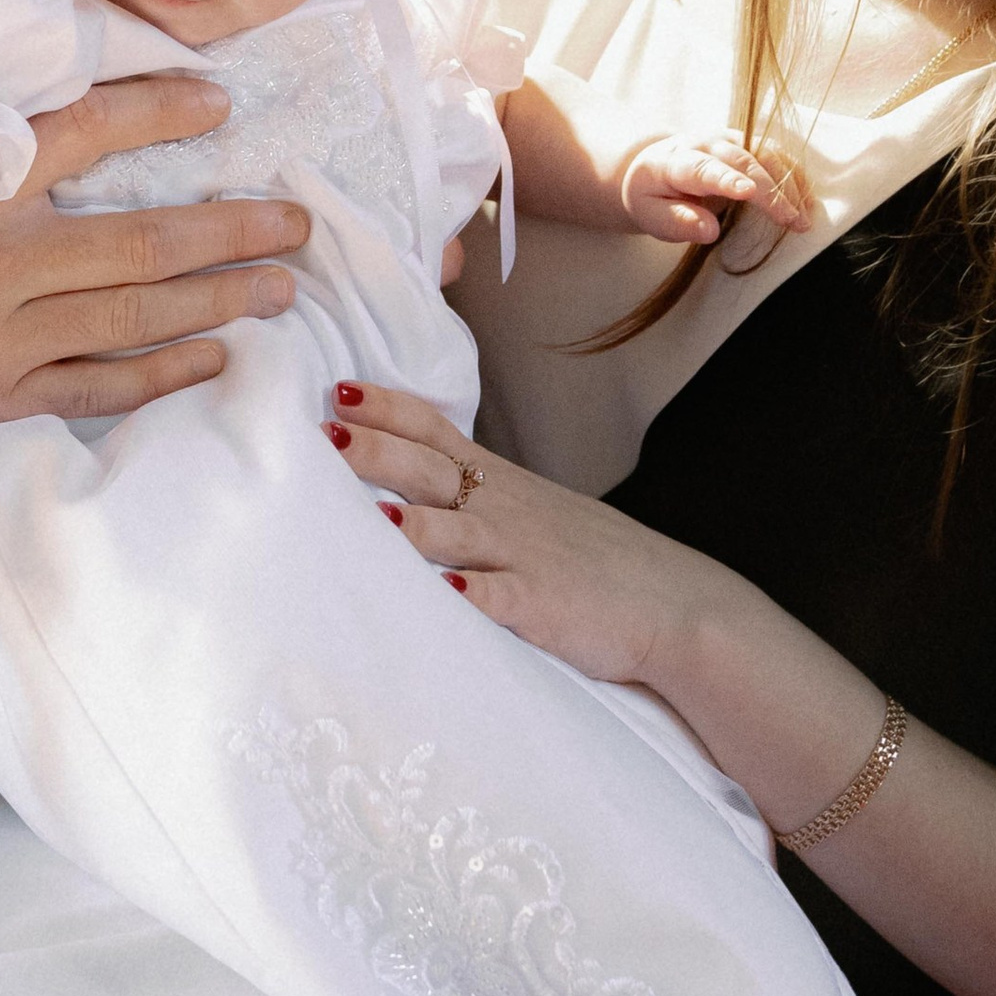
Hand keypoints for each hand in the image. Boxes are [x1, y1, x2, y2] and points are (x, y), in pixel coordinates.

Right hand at [0, 75, 305, 443]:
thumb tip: (38, 60)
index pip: (78, 129)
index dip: (157, 108)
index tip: (219, 101)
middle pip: (140, 242)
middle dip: (230, 231)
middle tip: (293, 222)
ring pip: (133, 317)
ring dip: (218, 300)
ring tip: (279, 285)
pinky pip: (96, 387)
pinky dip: (161, 374)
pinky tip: (214, 357)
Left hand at [322, 383, 709, 690]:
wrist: (672, 604)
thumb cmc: (596, 559)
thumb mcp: (534, 510)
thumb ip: (478, 492)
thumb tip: (411, 481)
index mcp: (500, 484)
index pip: (435, 431)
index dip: (388, 408)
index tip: (340, 388)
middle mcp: (504, 511)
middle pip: (432, 472)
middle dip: (377, 451)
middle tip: (324, 433)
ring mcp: (522, 558)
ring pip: (459, 533)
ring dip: (415, 525)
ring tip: (374, 515)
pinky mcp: (542, 607)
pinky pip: (502, 599)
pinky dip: (473, 596)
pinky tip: (446, 594)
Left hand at [616, 131, 810, 247]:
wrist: (654, 167)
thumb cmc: (653, 195)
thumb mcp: (650, 215)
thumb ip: (676, 222)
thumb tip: (709, 231)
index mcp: (675, 161)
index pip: (703, 168)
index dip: (726, 179)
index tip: (748, 192)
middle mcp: (705, 143)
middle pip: (743, 161)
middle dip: (771, 191)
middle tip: (793, 221)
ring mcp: (728, 139)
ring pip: (765, 153)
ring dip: (789, 184)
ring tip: (804, 217)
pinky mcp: (745, 141)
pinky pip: (775, 153)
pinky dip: (794, 175)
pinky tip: (807, 200)